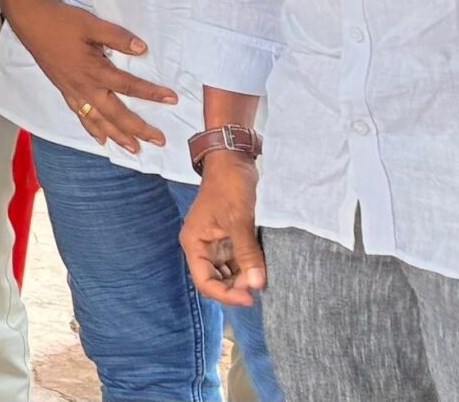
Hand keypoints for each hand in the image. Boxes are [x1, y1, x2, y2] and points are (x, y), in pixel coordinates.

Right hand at [10, 0, 177, 153]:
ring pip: (98, 121)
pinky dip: (91, 129)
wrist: (31, 21)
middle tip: (159, 140)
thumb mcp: (91, 23)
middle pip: (116, 114)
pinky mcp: (64, 91)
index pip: (129, 86)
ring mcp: (73, 91)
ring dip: (117, 136)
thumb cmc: (62, 21)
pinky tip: (100, 139)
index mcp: (94, 70)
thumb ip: (117, 37)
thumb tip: (142, 49)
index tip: (171, 99)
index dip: (152, 93)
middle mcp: (85, 87)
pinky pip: (80, 115)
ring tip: (133, 149)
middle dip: (139, 128)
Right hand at [181, 155, 265, 306]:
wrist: (234, 160)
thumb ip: (246, 253)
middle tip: (260, 288)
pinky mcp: (230, 238)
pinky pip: (238, 261)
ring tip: (263, 278)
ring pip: (228, 273)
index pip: (204, 281)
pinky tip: (262, 269)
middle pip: (216, 280)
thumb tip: (256, 285)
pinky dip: (249, 268)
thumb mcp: (237, 219)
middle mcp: (203, 246)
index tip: (250, 298)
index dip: (225, 294)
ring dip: (243, 279)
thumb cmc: (229, 186)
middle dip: (236, 288)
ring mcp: (217, 243)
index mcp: (195, 242)